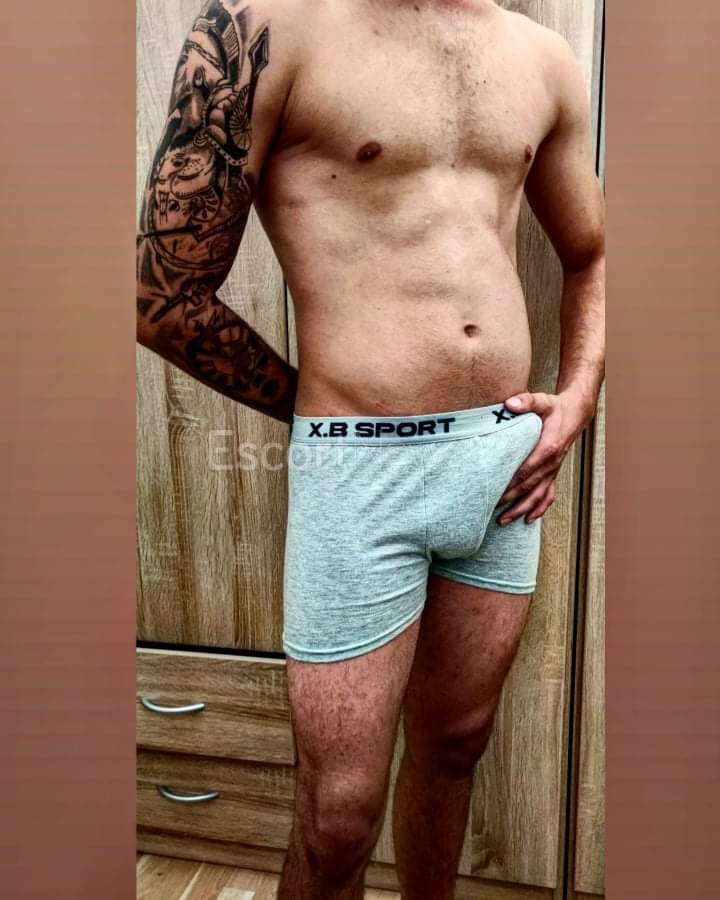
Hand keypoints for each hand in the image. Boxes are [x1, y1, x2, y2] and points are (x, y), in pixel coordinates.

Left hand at [496, 390, 594, 525]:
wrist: (575, 414)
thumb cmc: (555, 408)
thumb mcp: (543, 400)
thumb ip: (526, 401)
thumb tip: (509, 403)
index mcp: (547, 448)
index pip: (525, 470)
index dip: (510, 483)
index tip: (494, 492)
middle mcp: (551, 463)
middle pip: (529, 487)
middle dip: (510, 501)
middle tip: (491, 511)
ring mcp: (553, 470)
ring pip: (538, 496)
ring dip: (521, 510)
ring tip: (504, 521)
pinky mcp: (553, 473)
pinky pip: (548, 495)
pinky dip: (539, 509)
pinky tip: (529, 520)